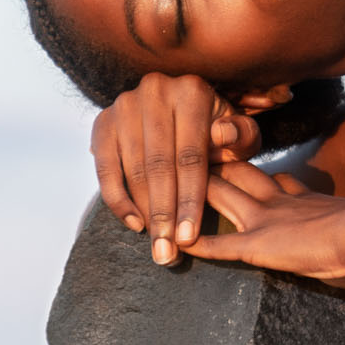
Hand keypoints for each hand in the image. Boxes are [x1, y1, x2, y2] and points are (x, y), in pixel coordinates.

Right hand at [90, 73, 261, 264]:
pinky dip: (118, 200)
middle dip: (164, 214)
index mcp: (192, 92)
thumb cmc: (219, 130)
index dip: (190, 200)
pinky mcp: (103, 121)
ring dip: (144, 213)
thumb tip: (223, 137)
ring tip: (157, 246)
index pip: (190, 156)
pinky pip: (104, 168)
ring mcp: (125, 105)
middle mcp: (155, 91)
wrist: (183, 109)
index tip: (189, 237)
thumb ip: (242, 135)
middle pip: (158, 166)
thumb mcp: (240, 132)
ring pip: (133, 170)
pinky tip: (135, 224)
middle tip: (168, 253)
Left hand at [184, 162, 344, 288]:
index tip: (231, 157)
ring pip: (219, 197)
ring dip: (193, 192)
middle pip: (235, 174)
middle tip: (185, 147)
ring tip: (165, 185)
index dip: (248, 170)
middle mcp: (278, 202)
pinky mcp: (259, 244)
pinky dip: (198, 244)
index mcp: (303, 198)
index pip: (269, 179)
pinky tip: (177, 246)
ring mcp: (266, 220)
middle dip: (212, 163)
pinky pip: (220, 245)